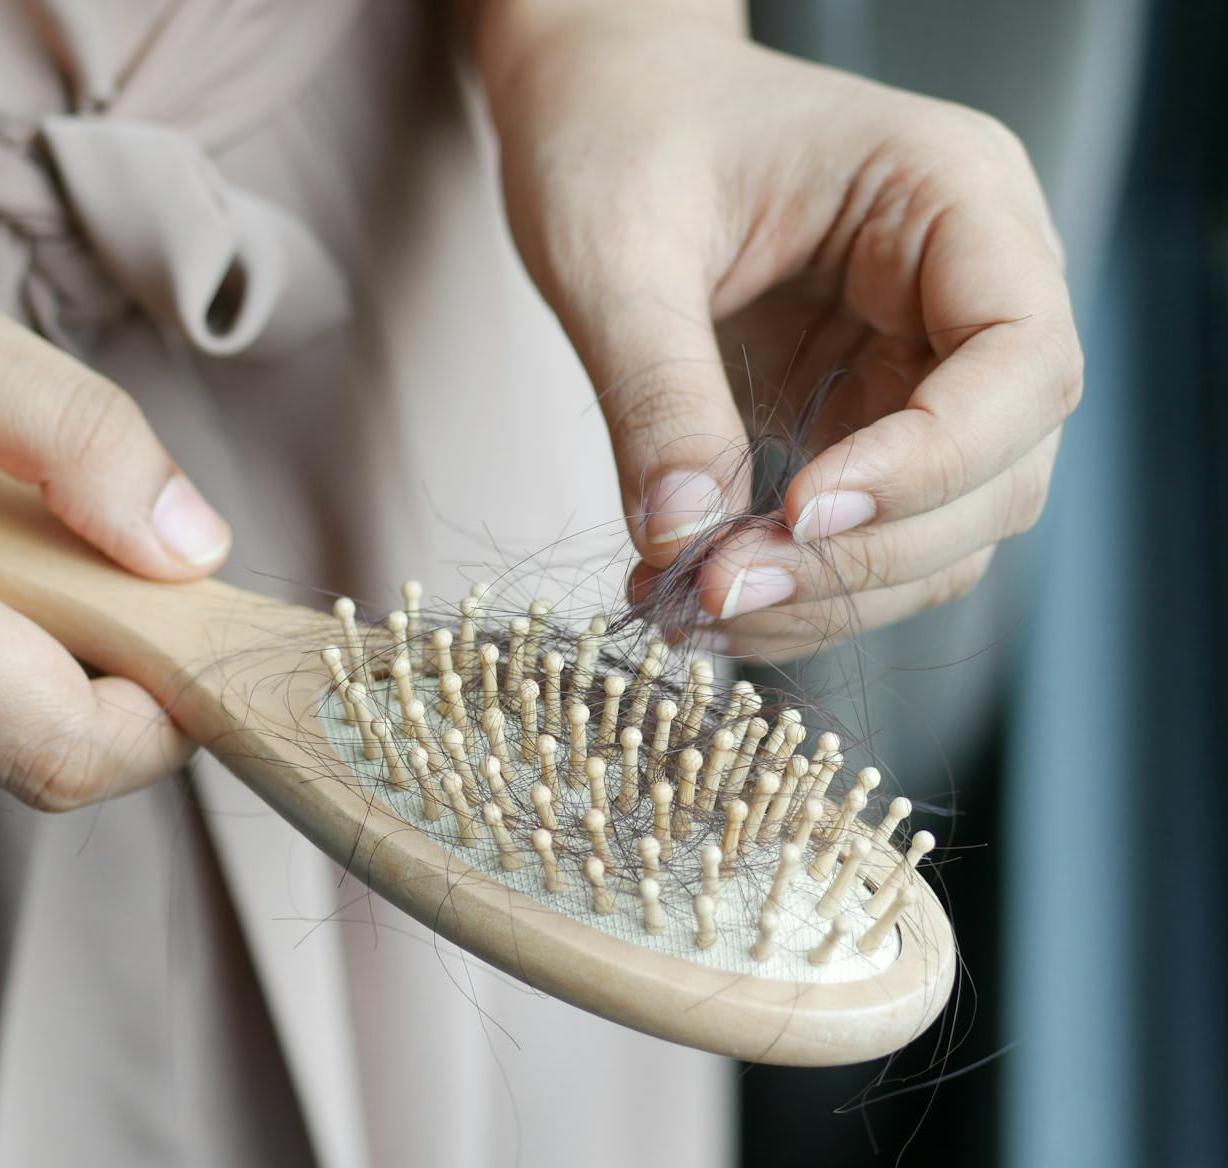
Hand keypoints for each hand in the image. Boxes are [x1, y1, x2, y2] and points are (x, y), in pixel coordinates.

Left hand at [476, 2, 1081, 658]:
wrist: (600, 103)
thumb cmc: (619, 126)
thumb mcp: (617, 249)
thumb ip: (657, 391)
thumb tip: (683, 538)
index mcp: (952, 197)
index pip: (1019, 361)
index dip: (930, 462)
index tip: (799, 514)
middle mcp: (967, 288)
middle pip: (998, 472)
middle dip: (860, 556)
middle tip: (715, 594)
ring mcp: (922, 363)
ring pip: (941, 530)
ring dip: (825, 594)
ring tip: (684, 610)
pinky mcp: (861, 419)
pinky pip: (863, 534)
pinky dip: (791, 584)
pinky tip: (688, 598)